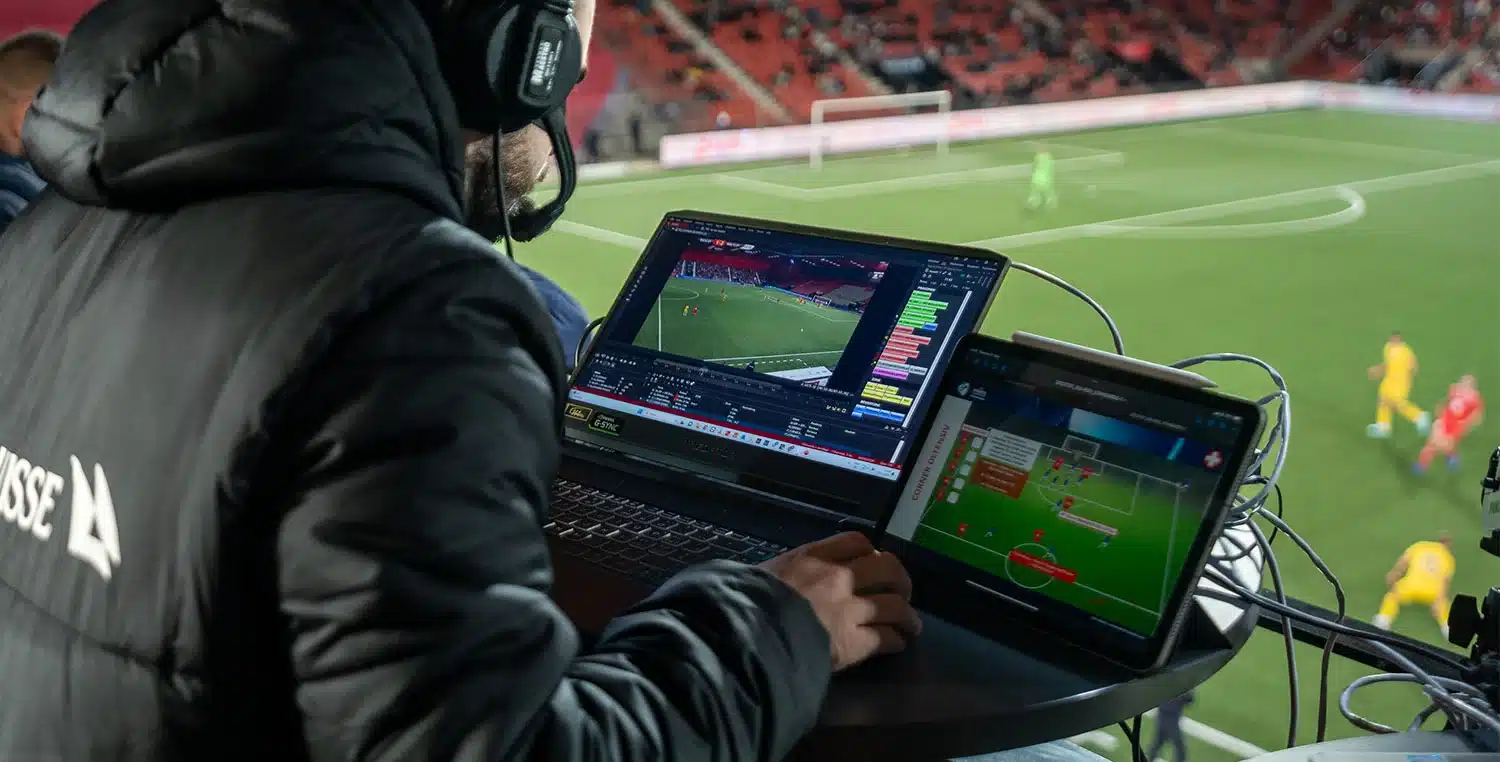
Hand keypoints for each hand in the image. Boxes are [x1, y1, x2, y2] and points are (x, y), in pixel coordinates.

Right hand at [761, 531, 921, 671]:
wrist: (749, 635)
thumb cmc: (747, 601)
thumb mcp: (766, 572)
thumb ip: (787, 571)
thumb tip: (787, 576)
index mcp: (815, 557)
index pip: (857, 542)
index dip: (872, 552)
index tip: (874, 562)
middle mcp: (840, 578)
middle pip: (888, 568)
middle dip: (900, 580)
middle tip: (901, 591)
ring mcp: (851, 610)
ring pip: (896, 606)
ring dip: (907, 616)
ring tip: (910, 626)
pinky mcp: (856, 643)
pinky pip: (886, 638)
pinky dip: (896, 641)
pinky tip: (897, 645)